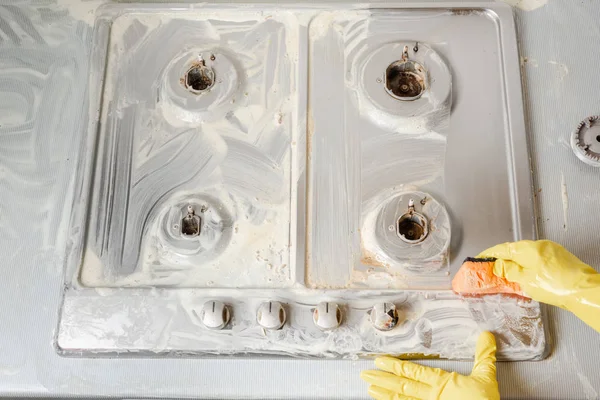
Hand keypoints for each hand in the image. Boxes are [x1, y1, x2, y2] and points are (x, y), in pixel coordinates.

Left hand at [361, 332, 498, 399]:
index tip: (379, 360)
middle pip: (401, 385)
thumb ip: (483, 356)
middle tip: (364, 373)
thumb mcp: (486, 376)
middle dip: (382, 378)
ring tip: (369, 388)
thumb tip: (486, 336)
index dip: (394, 365)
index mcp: (441, 383)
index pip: (412, 371)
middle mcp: (431, 396)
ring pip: (401, 399)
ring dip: (384, 394)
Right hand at [479, 240, 599, 331]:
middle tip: (491, 272)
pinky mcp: (558, 257)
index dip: (488, 255)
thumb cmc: (556, 286)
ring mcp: (550, 250)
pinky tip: (526, 277)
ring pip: (525, 255)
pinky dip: (527, 266)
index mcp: (528, 248)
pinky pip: (536, 259)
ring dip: (515, 264)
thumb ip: (508, 272)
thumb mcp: (525, 281)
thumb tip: (496, 266)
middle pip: (513, 251)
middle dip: (501, 260)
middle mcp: (539, 245)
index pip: (502, 249)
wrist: (585, 291)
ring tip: (507, 277)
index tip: (477, 260)